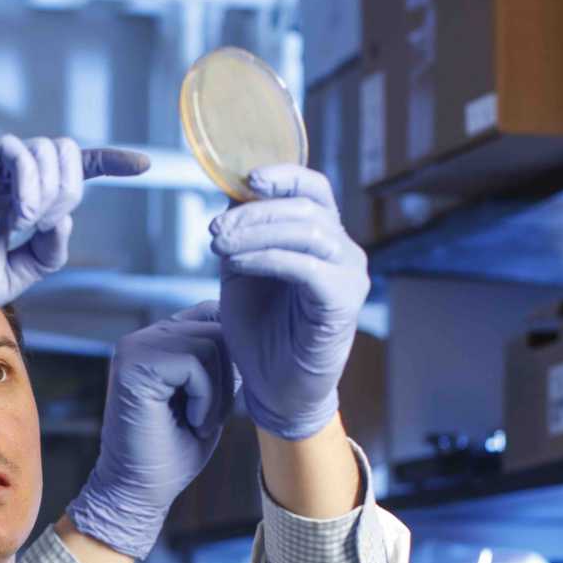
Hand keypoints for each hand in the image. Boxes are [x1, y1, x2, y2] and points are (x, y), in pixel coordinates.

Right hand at [0, 136, 149, 347]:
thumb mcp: (14, 276)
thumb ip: (46, 250)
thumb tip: (66, 219)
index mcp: (14, 203)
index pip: (69, 172)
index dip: (108, 163)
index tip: (143, 166)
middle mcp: (4, 181)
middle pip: (66, 156)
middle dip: (72, 188)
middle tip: (43, 225)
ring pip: (47, 149)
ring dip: (51, 190)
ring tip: (25, 223)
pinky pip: (16, 150)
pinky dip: (29, 180)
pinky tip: (19, 213)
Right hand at [66, 304, 234, 559]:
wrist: (138, 492)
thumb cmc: (173, 452)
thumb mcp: (209, 396)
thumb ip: (220, 361)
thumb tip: (254, 336)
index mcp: (158, 340)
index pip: (213, 315)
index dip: (233, 355)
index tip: (219, 400)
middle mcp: (143, 337)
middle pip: (218, 328)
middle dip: (227, 378)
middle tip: (207, 418)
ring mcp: (135, 348)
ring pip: (211, 343)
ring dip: (217, 392)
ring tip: (198, 421)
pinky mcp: (134, 365)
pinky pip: (196, 362)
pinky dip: (206, 399)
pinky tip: (191, 423)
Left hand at [211, 165, 368, 439]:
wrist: (273, 388)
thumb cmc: (260, 329)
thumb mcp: (242, 268)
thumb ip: (242, 232)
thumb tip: (231, 192)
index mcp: (322, 237)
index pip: (313, 188)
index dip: (284, 175)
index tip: (247, 177)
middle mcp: (343, 251)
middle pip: (305, 207)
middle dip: (254, 212)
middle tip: (213, 230)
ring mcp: (349, 275)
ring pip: (308, 232)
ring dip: (256, 233)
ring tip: (219, 246)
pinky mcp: (343, 302)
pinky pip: (307, 267)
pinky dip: (268, 258)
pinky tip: (239, 263)